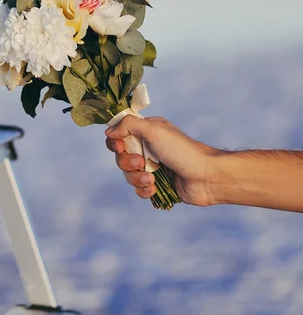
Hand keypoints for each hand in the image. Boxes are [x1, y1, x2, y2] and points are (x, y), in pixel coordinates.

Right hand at [105, 116, 219, 206]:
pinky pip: (138, 189)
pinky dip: (143, 190)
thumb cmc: (182, 150)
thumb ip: (128, 125)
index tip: (120, 146)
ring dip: (137, 178)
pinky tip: (154, 188)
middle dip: (128, 162)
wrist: (206, 177)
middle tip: (142, 163)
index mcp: (146, 131)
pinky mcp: (157, 184)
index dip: (115, 142)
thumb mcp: (153, 129)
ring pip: (128, 174)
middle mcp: (147, 148)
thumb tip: (109, 131)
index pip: (119, 134)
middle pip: (120, 156)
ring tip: (152, 179)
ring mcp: (152, 166)